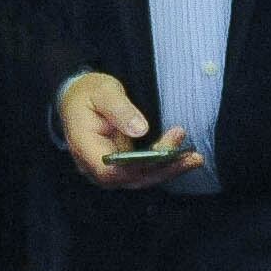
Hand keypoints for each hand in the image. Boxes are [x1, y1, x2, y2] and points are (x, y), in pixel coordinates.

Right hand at [56, 74, 198, 189]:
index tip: (162, 152)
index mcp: (84, 147)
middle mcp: (94, 165)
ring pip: (139, 178)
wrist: (77, 97)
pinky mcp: (121, 166)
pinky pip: (143, 171)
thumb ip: (120, 109)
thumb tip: (141, 130)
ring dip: (168, 170)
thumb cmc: (88, 93)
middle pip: (130, 178)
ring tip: (194, 158)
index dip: (137, 166)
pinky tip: (184, 158)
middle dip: (162, 168)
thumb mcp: (102, 92)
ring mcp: (109, 168)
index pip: (110, 169)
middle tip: (190, 155)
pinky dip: (164, 166)